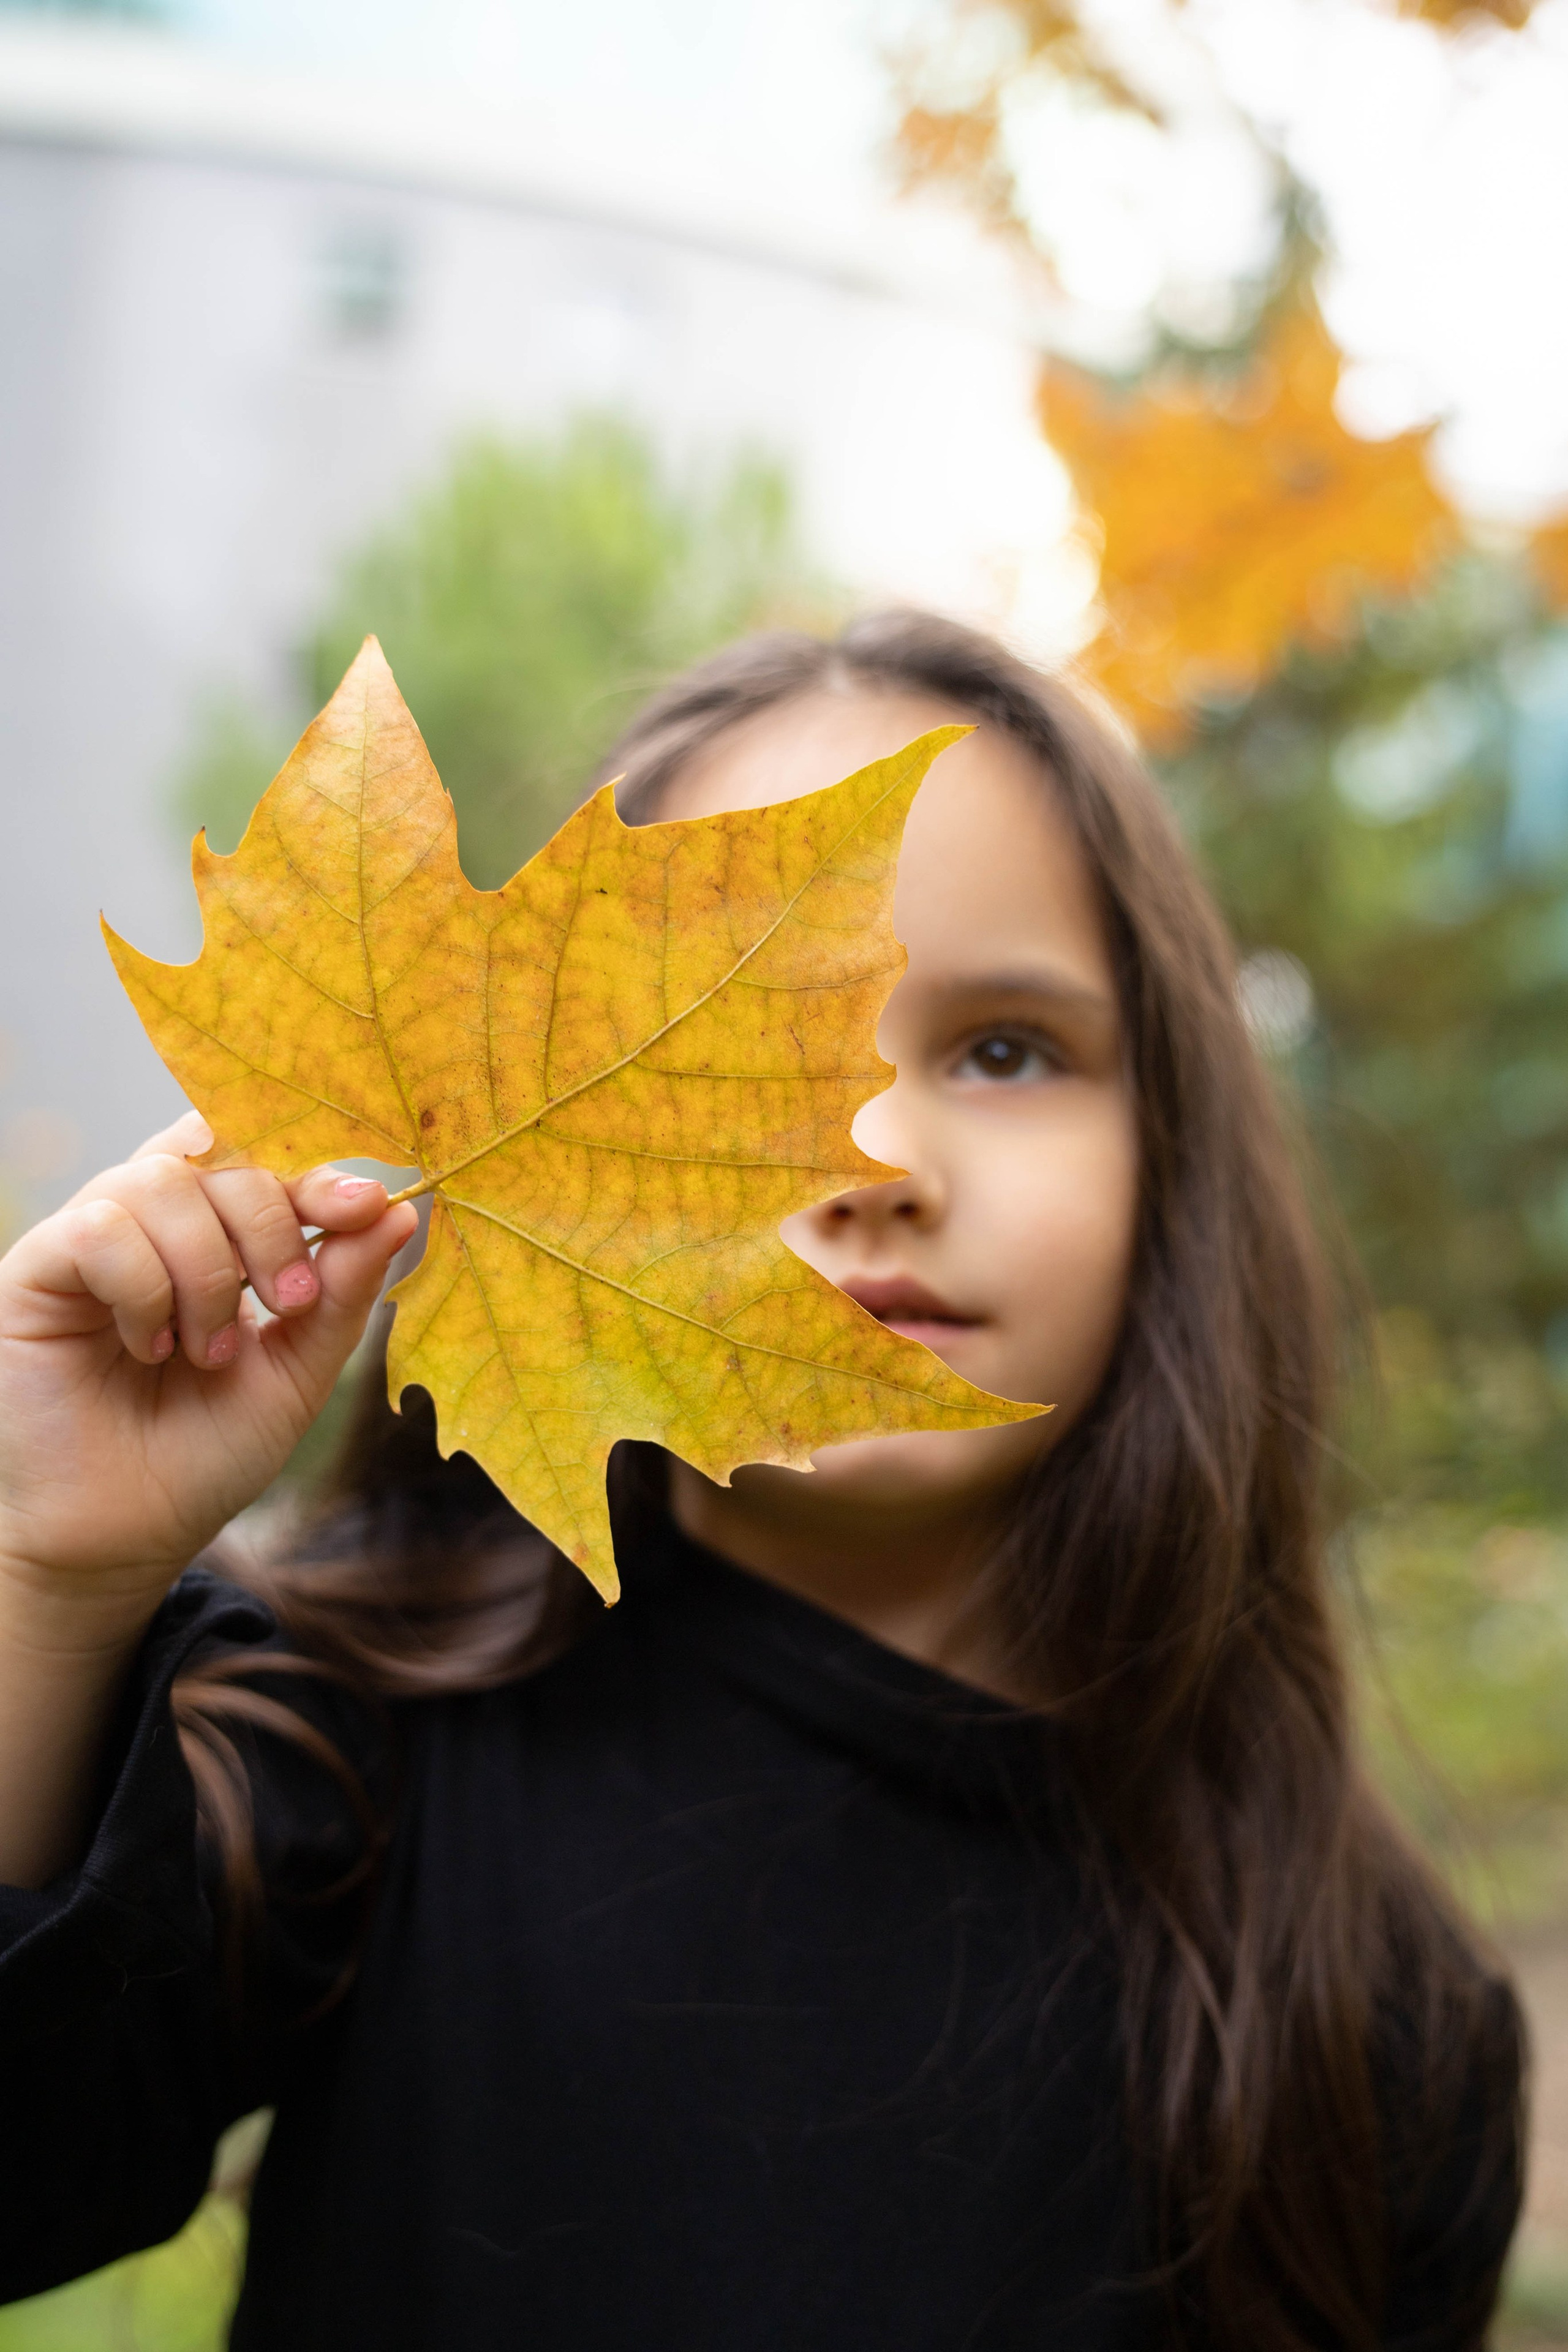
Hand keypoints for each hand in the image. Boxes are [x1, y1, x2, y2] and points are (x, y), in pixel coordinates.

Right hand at [0, 1112, 418, 1623]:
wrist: (130, 1535)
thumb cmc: (207, 1454)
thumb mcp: (297, 1372)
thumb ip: (343, 1292)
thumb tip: (397, 1211)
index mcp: (217, 1235)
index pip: (264, 1159)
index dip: (315, 1169)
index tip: (365, 1206)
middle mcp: (152, 1223)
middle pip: (220, 1156)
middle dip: (273, 1225)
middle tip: (290, 1303)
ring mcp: (92, 1239)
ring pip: (160, 1181)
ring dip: (207, 1270)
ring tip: (210, 1350)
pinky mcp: (36, 1270)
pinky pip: (97, 1228)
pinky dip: (143, 1286)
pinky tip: (150, 1347)